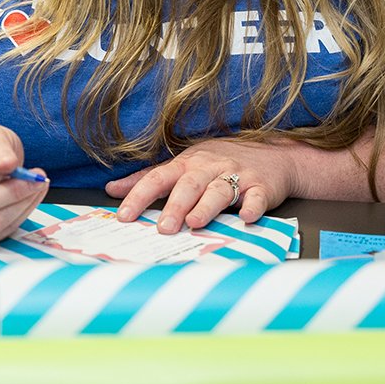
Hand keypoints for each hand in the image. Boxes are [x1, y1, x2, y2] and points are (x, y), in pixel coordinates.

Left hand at [104, 138, 295, 233]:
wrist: (272, 155)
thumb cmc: (220, 162)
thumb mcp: (183, 165)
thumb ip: (149, 178)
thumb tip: (112, 189)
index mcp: (186, 164)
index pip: (158, 178)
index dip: (139, 195)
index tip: (123, 215)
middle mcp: (209, 167)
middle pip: (188, 184)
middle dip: (174, 205)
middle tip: (163, 228)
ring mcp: (236, 174)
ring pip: (219, 189)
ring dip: (207, 206)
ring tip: (195, 223)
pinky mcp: (261, 186)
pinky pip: (257, 196)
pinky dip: (253, 206)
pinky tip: (248, 217)